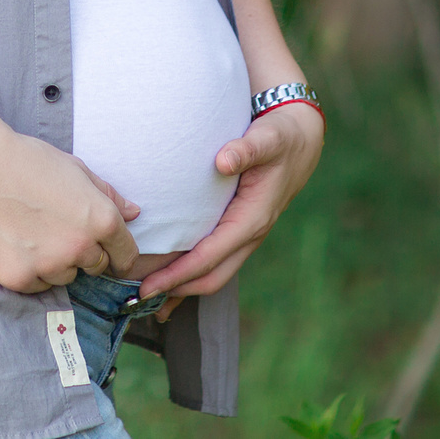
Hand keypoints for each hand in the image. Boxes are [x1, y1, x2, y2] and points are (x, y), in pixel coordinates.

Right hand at [0, 129, 139, 294]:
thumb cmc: (28, 161)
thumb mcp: (75, 168)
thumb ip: (108, 194)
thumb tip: (134, 212)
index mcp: (102, 219)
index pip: (126, 255)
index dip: (117, 253)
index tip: (107, 253)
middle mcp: (81, 247)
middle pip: (95, 267)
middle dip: (82, 253)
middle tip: (55, 229)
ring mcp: (50, 265)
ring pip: (64, 277)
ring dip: (55, 263)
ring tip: (31, 232)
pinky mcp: (20, 278)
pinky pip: (36, 285)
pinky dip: (29, 270)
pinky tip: (15, 243)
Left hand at [137, 101, 322, 300]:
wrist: (300, 141)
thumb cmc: (280, 139)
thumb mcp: (266, 138)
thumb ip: (245, 149)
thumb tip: (223, 161)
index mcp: (252, 218)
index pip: (210, 256)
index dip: (179, 274)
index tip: (151, 285)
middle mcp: (250, 234)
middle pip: (212, 276)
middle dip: (176, 290)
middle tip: (139, 298)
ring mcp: (246, 236)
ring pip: (215, 274)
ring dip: (184, 288)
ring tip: (151, 300)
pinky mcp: (239, 231)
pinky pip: (217, 261)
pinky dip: (194, 275)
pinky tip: (173, 282)